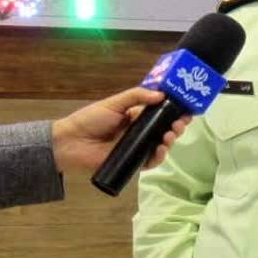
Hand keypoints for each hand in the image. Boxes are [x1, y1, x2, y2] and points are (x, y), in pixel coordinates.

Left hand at [51, 87, 191, 172]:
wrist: (72, 142)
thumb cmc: (91, 119)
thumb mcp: (114, 103)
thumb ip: (137, 96)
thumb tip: (161, 95)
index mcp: (135, 115)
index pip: (160, 113)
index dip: (174, 111)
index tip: (186, 108)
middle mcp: (138, 131)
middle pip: (164, 129)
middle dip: (176, 126)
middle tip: (181, 123)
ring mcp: (136, 147)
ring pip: (160, 145)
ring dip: (170, 140)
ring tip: (170, 135)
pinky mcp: (132, 162)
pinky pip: (149, 161)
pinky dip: (158, 157)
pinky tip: (161, 150)